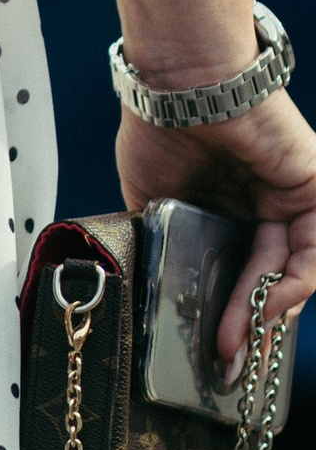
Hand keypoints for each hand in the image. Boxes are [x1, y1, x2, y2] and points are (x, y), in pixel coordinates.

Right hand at [115, 89, 315, 374]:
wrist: (179, 85)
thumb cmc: (157, 128)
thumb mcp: (150, 202)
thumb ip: (163, 241)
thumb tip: (156, 288)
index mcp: (224, 205)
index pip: (236, 270)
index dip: (228, 311)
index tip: (213, 351)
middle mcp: (261, 204)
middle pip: (264, 277)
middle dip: (246, 325)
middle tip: (227, 364)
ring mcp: (290, 197)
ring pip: (288, 270)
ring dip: (263, 313)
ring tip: (238, 345)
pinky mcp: (314, 189)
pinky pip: (313, 250)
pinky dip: (296, 283)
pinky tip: (269, 305)